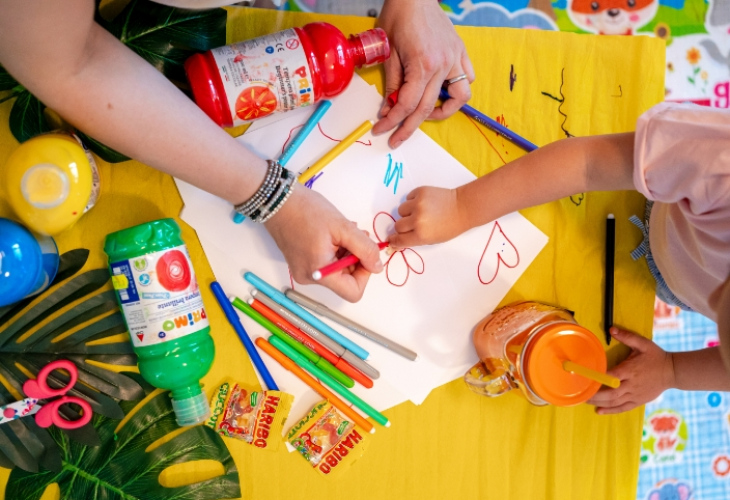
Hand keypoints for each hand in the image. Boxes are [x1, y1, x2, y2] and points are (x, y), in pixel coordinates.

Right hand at [264, 187, 383, 301]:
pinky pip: (327, 264)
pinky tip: (332, 234)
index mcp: (319, 273)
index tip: (365, 253)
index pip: (353, 292)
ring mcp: (304, 271)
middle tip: (356, 235)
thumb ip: (365, 249)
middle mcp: (310, 278)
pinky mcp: (301, 263)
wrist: (277, 200)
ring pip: (337, 271)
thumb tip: (378, 267)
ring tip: (342, 231)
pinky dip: (335, 251)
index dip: (365, 274)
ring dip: (347, 252)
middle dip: (356, 259)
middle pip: (345, 281)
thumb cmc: (306, 211)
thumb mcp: (343, 227)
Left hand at [373, 0, 474, 147]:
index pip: (407, 104)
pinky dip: (456, 91)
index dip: (392, 120)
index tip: (381, 129)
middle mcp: (442, 65)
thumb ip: (392, 82)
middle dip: (408, 127)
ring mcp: (455, 59)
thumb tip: (389, 108)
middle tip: (395, 139)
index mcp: (422, 64)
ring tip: (424, 116)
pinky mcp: (460, 52)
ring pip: (458, 97)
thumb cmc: (398, 15)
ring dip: (442, 112)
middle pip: (427, 108)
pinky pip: (466, 79)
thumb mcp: (388, 51)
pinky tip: (440, 93)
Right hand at [389, 186, 466, 247]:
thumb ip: (414, 239)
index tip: (393, 239)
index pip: (399, 240)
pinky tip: (424, 203)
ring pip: (401, 210)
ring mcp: (418, 204)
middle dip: (403, 226)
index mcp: (421, 235)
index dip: (395, 240)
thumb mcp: (432, 239)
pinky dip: (413, 201)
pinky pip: (408, 198)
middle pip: (398, 225)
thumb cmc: (449, 227)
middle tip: (413, 224)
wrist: (462, 207)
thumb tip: (396, 240)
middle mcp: (417, 220)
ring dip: (407, 212)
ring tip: (421, 211)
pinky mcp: (420, 192)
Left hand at [588, 326, 675, 414]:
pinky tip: (599, 410)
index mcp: (630, 370)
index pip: (611, 377)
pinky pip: (623, 408)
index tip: (585, 378)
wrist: (672, 372)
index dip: (597, 379)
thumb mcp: (643, 344)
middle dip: (594, 395)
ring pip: (614, 402)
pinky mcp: (638, 401)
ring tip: (585, 400)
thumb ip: (627, 337)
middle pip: (610, 393)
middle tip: (580, 392)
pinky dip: (610, 410)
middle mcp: (631, 385)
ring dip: (599, 403)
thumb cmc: (656, 356)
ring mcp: (635, 395)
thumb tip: (611, 329)